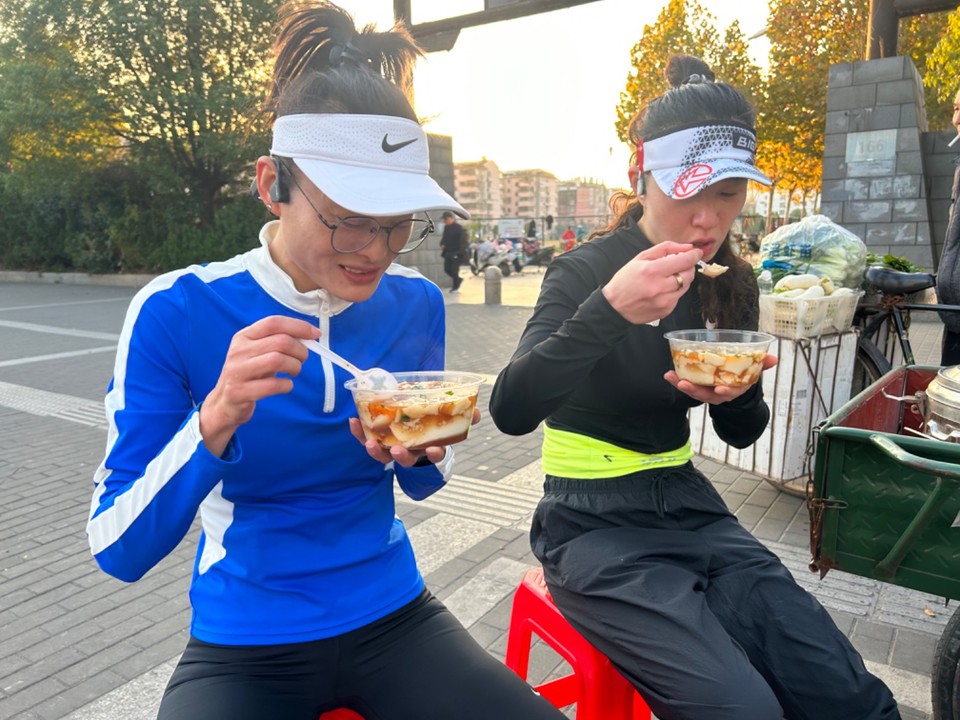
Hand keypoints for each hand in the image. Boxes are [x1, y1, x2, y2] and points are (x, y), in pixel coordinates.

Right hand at [199, 316, 318, 454]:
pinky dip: (287, 385)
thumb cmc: (249, 374)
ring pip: (277, 360)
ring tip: (294, 372)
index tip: (315, 334)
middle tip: (302, 359)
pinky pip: (273, 385)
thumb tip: (310, 335)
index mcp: (243, 336)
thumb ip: (278, 341)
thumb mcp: (258, 352)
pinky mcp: (238, 392)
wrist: (224, 402)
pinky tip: (286, 385)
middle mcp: (238, 351)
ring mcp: (236, 371)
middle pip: (280, 342)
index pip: (273, 322)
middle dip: (300, 351)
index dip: (298, 326)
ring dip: (295, 367)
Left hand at [349, 408, 480, 466]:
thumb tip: (476, 412)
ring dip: (376, 451)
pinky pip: (366, 439)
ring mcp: (393, 448)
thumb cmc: (432, 424)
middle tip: (398, 450)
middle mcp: (411, 451)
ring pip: (384, 455)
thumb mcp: (450, 420)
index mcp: (429, 447)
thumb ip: (464, 416)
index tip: (433, 450)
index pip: (434, 455)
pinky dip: (358, 433)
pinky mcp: (377, 440)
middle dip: (402, 456)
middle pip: (405, 460)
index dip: (433, 455)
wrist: (415, 424)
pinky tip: (352, 422)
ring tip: (371, 443)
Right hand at [602, 242, 701, 323]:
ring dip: (682, 279)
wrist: (614, 306)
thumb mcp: (641, 257)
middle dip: (688, 267)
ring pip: (686, 286)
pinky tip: (661, 291)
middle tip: (679, 265)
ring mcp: (664, 301)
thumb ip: (665, 248)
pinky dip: (674, 291)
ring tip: (668, 278)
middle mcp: (660, 287)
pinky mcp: (666, 311)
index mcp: (652, 270)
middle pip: (689, 274)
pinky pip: (678, 297)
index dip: (694, 255)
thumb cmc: (626, 279)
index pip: (684, 261)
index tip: (696, 252)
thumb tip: (687, 247)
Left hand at [664, 354, 778, 403]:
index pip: (730, 392)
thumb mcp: (753, 370)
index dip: (725, 391)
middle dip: (695, 390)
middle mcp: (718, 393)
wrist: (732, 383)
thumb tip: (774, 359)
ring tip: (671, 377)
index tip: (720, 389)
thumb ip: (761, 364)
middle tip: (685, 384)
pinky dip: (676, 380)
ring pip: (693, 391)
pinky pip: (686, 384)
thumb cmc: (741, 375)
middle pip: (706, 395)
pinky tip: (668, 374)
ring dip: (682, 385)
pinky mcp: (696, 386)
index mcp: (734, 389)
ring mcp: (706, 391)